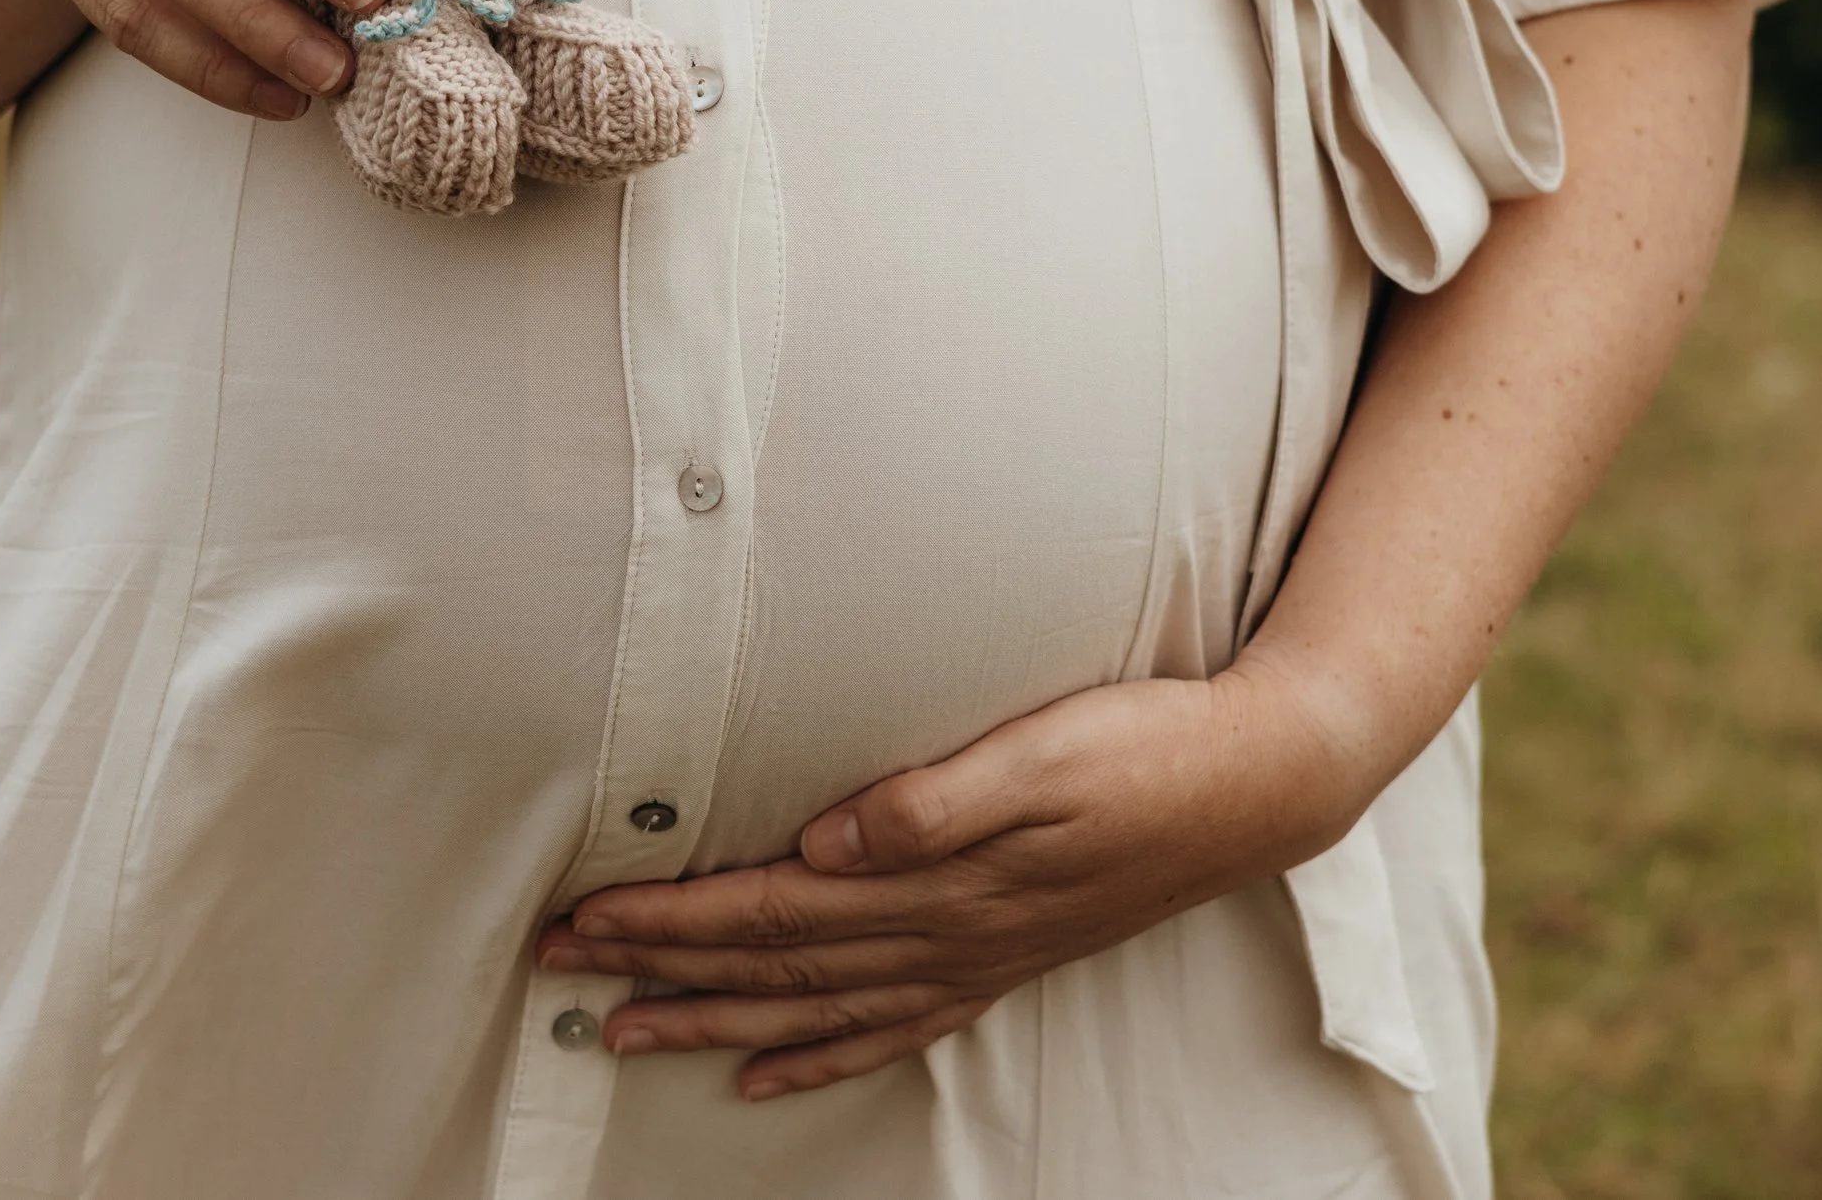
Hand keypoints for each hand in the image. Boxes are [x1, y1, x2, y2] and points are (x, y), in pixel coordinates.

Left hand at [535, 662, 1368, 1100]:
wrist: (1262, 783)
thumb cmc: (1151, 748)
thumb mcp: (1048, 752)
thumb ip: (935, 800)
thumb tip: (827, 835)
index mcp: (940, 878)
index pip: (773, 907)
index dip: (673, 916)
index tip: (586, 915)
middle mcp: (945, 933)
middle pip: (773, 962)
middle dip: (660, 966)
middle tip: (559, 965)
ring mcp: (974, 956)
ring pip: (813, 1006)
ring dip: (712, 1018)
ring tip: (622, 1030)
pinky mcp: (1002, 955)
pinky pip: (890, 1026)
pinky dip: (818, 1054)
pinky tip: (763, 1073)